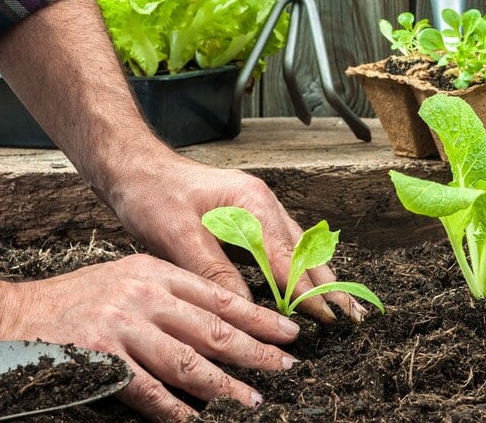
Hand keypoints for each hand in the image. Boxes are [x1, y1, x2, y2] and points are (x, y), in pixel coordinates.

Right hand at [0, 253, 299, 421]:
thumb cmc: (72, 302)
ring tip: (254, 400)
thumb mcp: (125, 279)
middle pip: (212, 327)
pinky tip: (197, 419)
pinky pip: (149, 390)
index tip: (288, 332)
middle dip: (256, 350)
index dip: (257, 316)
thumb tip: (217, 324)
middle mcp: (143, 295)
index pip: (218, 296)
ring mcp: (122, 326)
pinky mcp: (101, 358)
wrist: (10, 315)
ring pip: (188, 361)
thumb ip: (167, 295)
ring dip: (225, 385)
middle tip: (287, 367)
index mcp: (153, 272)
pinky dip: (176, 408)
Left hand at [103, 156, 366, 322]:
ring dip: (317, 277)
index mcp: (252, 203)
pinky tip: (305, 285)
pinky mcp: (247, 216)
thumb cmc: (152, 195)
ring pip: (297, 247)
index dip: (307, 292)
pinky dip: (297, 268)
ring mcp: (257, 208)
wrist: (134, 167)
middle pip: (304, 251)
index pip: (287, 258)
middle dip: (327, 285)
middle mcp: (263, 203)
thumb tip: (245, 309)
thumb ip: (214, 272)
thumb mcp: (178, 237)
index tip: (328, 318)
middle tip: (351, 317)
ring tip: (339, 305)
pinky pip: (282, 245)